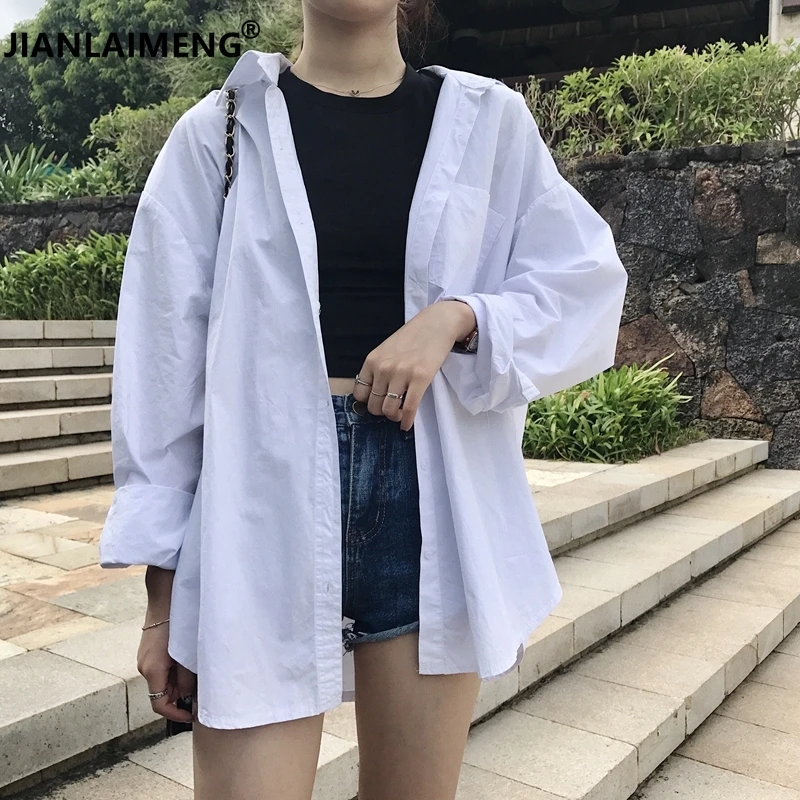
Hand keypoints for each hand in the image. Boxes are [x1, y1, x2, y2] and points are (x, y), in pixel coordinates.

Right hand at [138, 621, 195, 722]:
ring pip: (161, 681)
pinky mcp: (147, 652)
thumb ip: (187, 679)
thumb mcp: (185, 656)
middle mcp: (144, 668)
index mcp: (152, 672)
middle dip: (180, 695)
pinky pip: (160, 670)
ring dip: (177, 683)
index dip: (175, 714)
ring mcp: (144, 660)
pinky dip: (172, 672)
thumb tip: (189, 696)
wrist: (164, 601)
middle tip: (200, 690)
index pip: (159, 705)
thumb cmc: (177, 626)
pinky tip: (186, 662)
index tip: (191, 715)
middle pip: (161, 693)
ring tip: (195, 673)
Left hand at [352, 300, 475, 430]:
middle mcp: (384, 368)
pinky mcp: (420, 379)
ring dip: (394, 417)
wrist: (437, 323)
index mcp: (372, 361)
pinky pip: (410, 408)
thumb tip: (376, 393)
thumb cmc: (412, 336)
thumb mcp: (387, 349)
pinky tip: (407, 425)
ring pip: (389, 410)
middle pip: (373, 405)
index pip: (359, 394)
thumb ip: (379, 368)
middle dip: (381, 412)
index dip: (367, 403)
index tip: (376, 403)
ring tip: (400, 415)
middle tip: (391, 410)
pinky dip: (407, 421)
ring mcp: (402, 374)